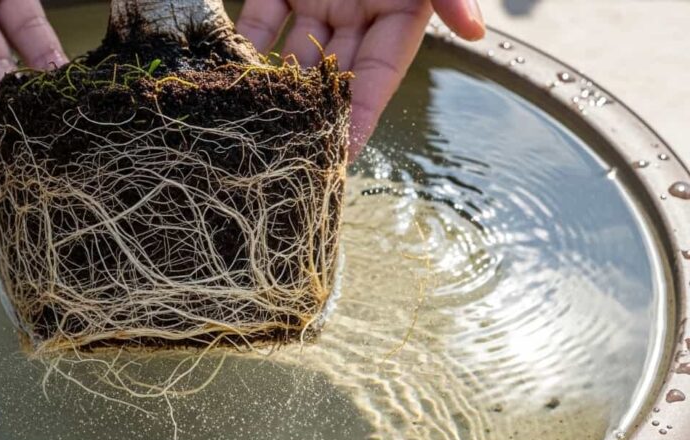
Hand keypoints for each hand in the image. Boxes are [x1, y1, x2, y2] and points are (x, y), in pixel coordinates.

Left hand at [236, 0, 484, 157]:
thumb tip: (478, 33)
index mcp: (398, 9)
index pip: (378, 77)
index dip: (361, 117)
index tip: (341, 157)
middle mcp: (356, 9)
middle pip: (332, 74)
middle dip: (311, 114)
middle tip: (285, 154)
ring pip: (292, 52)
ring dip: (273, 88)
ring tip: (251, 126)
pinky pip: (260, 19)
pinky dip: (243, 44)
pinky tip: (228, 75)